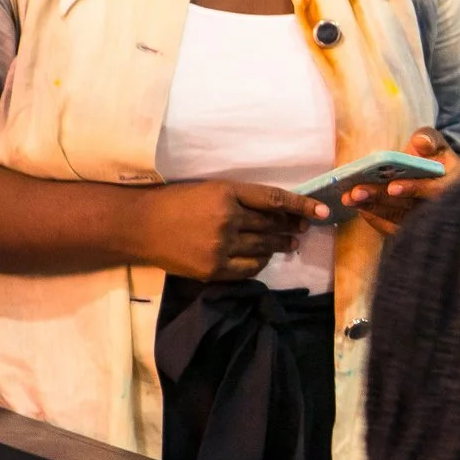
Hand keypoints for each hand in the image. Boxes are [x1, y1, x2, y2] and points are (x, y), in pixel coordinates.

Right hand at [136, 180, 320, 280]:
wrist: (138, 225)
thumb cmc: (175, 203)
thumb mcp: (209, 190)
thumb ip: (241, 199)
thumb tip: (277, 212)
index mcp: (226, 192)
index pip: (274, 200)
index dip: (301, 206)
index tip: (321, 211)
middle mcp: (227, 218)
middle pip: (271, 225)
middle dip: (291, 227)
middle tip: (303, 228)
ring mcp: (220, 246)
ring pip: (263, 248)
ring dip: (279, 245)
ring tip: (288, 244)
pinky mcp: (213, 269)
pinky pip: (248, 268)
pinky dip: (259, 262)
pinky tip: (262, 258)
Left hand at [343, 128, 459, 235]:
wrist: (444, 185)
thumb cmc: (438, 162)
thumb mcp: (439, 147)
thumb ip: (430, 140)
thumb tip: (420, 142)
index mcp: (451, 185)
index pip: (432, 190)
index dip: (413, 188)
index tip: (392, 187)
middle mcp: (438, 209)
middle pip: (407, 207)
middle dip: (380, 198)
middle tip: (356, 192)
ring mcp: (423, 223)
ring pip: (396, 219)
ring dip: (371, 209)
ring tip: (349, 198)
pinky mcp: (409, 230)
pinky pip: (390, 229)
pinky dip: (374, 219)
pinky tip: (358, 207)